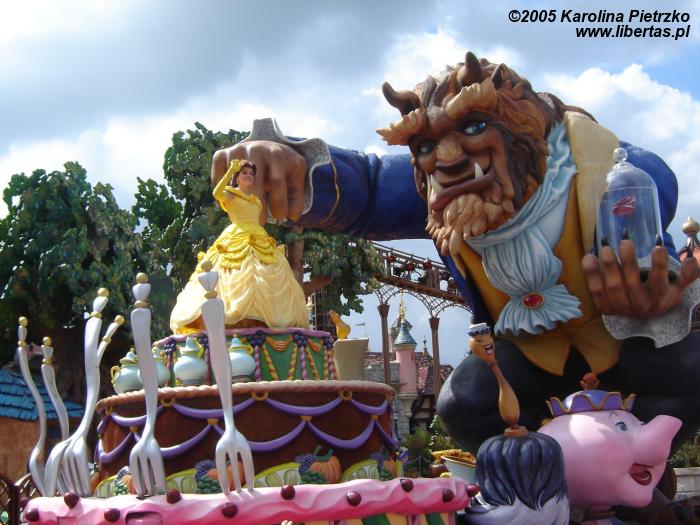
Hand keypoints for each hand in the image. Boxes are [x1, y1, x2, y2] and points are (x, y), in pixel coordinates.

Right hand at [212, 140, 307, 220]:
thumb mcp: (295, 177)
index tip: (279, 218)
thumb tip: (292, 217)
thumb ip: (296, 197)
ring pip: (233, 180)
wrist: (266, 148)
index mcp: (276, 154)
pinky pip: (218, 177)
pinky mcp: (220, 155)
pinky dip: (222, 192)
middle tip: (258, 221)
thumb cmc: (282, 167)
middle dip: (256, 204)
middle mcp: (254, 149)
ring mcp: (236, 150)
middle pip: (252, 181)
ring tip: (243, 215)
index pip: (276, 181)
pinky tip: (232, 202)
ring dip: (238, 200)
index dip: (278, 202)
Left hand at [581, 239, 699, 317]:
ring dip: (608, 267)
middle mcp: (640, 306)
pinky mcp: (606, 308)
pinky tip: (589, 258)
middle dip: (628, 262)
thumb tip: (691, 260)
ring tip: (605, 248)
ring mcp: (621, 308)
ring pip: (612, 288)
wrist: (643, 313)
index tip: (657, 247)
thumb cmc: (660, 293)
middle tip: (626, 242)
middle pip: (632, 284)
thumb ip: (686, 274)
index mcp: (659, 298)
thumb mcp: (676, 286)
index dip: (659, 265)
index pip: (659, 281)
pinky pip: (596, 291)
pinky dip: (591, 275)